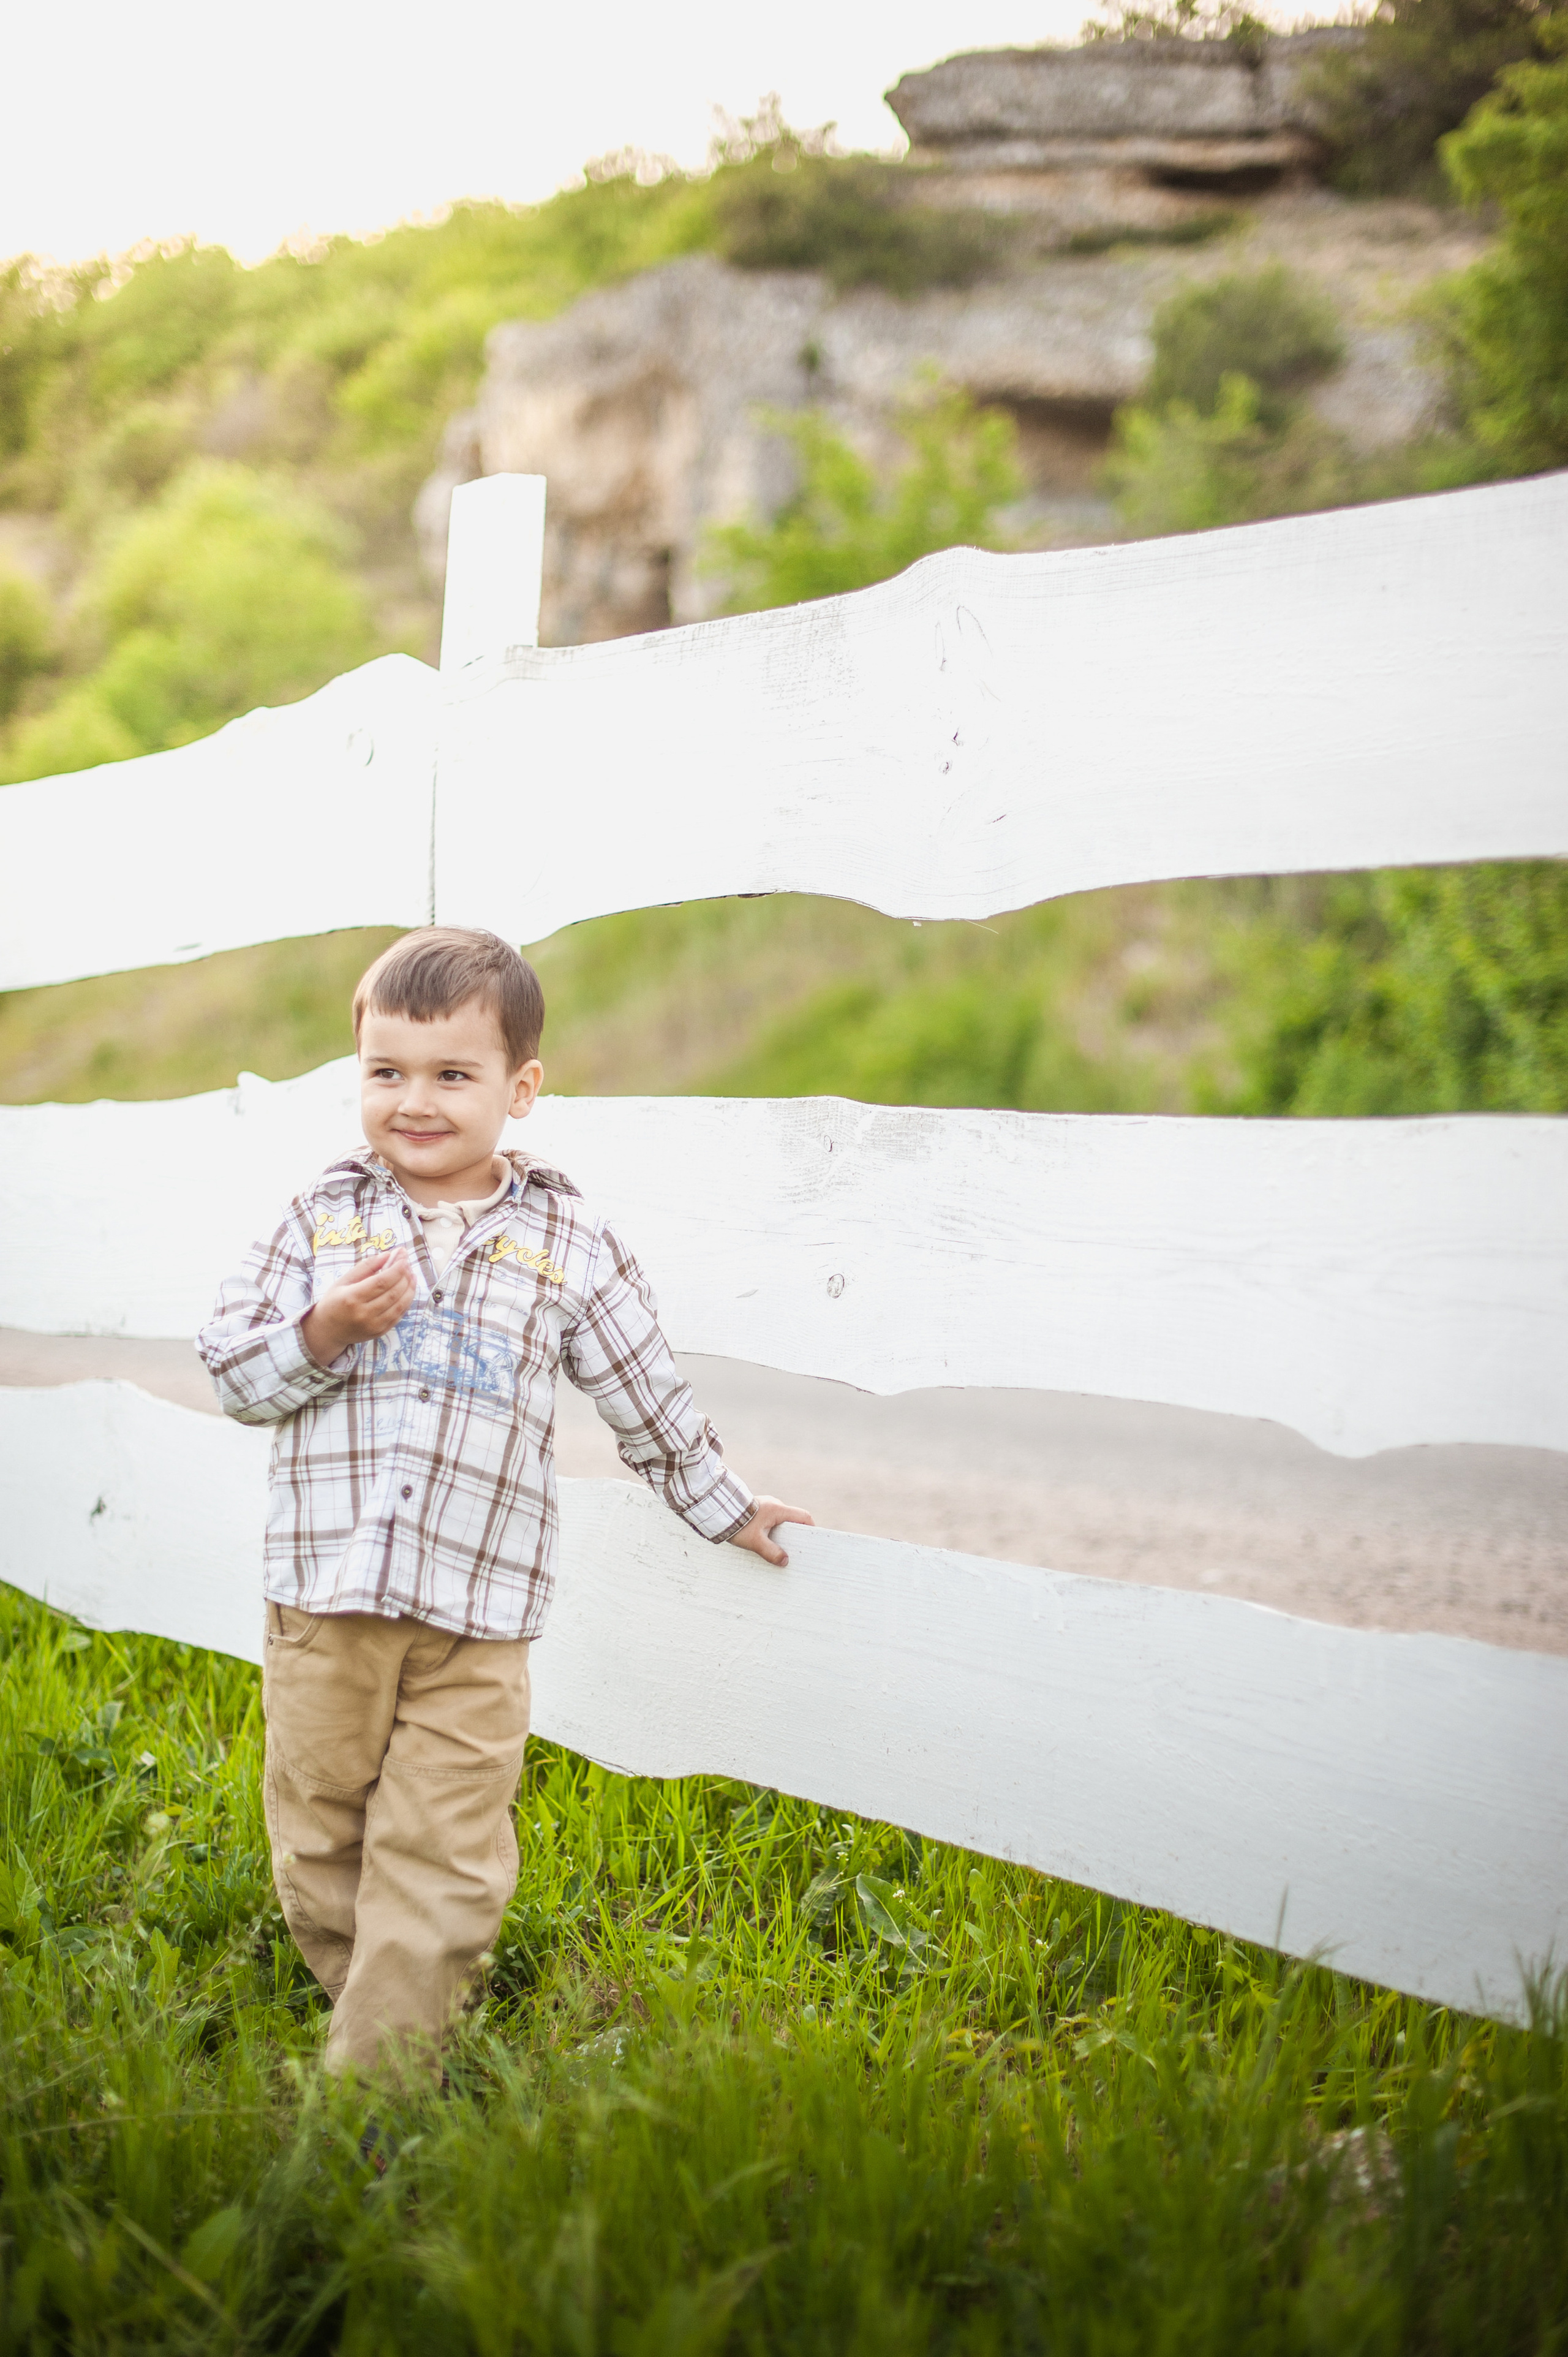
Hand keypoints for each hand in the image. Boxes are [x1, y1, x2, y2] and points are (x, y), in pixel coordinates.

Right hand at [301, 1249, 416, 1368]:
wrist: (327, 1331)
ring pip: (400, 1305)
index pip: (381, 1282)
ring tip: (411, 1275)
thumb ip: (365, 1267)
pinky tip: (408, 1290)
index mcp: (352, 1298)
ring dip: (409, 1288)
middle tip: (408, 1263)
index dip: (396, 1269)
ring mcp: (373, 1325)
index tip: (403, 1257)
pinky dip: (406, 1301)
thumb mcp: (343, 1281)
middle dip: (405, 1276)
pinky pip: (399, 1316)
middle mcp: (364, 1314)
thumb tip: (387, 1255)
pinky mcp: (380, 1332)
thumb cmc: (334, 1302)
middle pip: (393, 1293)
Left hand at [729, 1496, 813, 1567]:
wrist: (718, 1510)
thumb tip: (785, 1561)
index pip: (803, 1516)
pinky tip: (765, 1541)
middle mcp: (774, 1505)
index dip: (810, 1528)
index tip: (811, 1541)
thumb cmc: (737, 1524)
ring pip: (780, 1521)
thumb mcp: (755, 1541)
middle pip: (792, 1520)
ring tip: (778, 1548)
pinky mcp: (757, 1510)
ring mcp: (765, 1506)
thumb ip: (771, 1552)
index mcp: (778, 1509)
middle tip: (793, 1549)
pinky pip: (770, 1520)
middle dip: (794, 1535)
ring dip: (781, 1533)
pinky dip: (772, 1530)